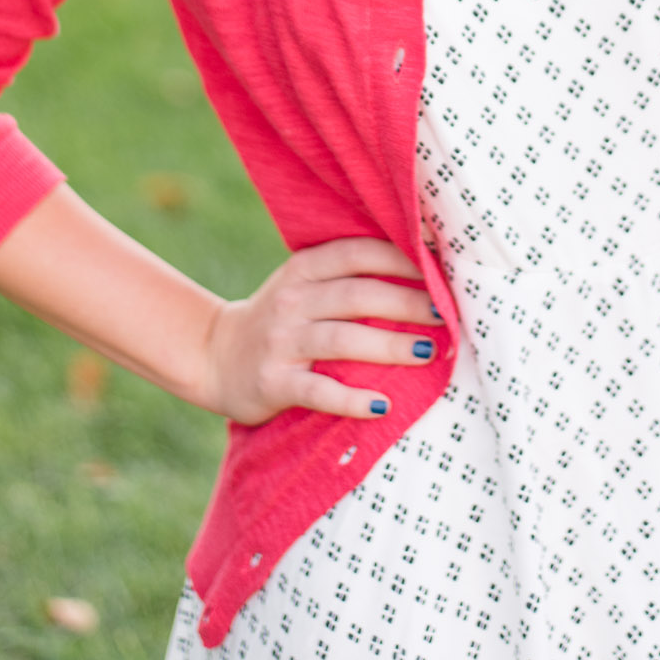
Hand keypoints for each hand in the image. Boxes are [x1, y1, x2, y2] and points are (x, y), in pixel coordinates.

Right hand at [197, 238, 440, 423]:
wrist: (214, 357)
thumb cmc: (281, 319)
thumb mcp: (304, 285)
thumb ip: (347, 276)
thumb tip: (422, 270)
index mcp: (304, 269)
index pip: (357, 253)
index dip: (399, 257)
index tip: (439, 266)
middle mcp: (292, 300)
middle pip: (357, 295)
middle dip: (406, 301)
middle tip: (445, 313)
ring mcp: (281, 342)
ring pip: (342, 339)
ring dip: (389, 345)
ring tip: (429, 352)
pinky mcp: (273, 382)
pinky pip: (317, 391)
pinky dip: (351, 399)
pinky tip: (381, 406)